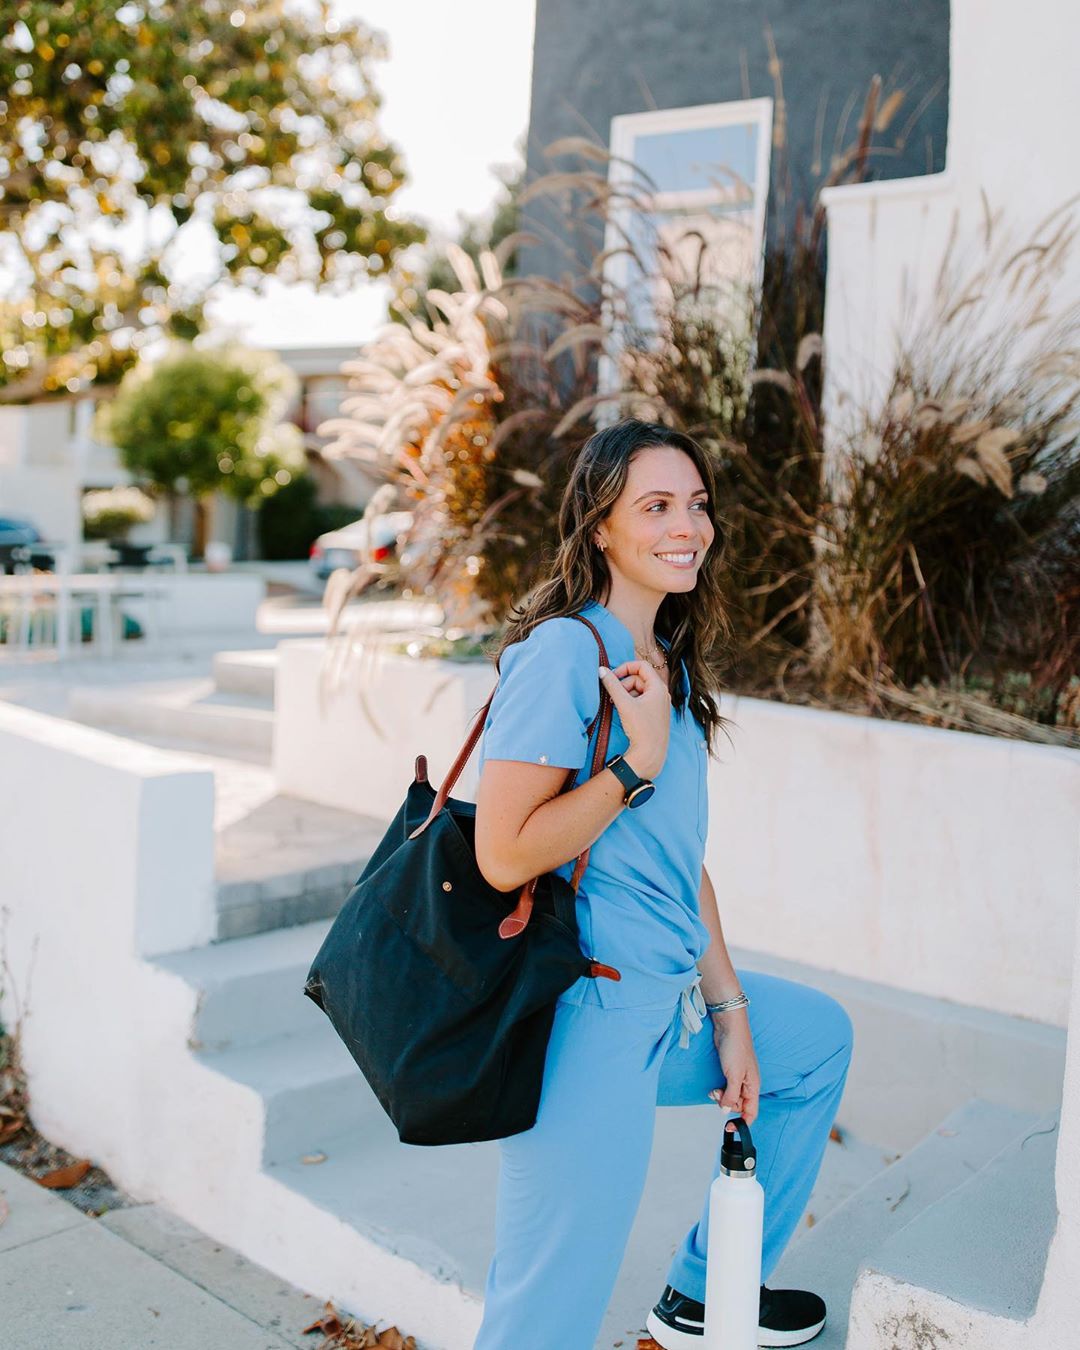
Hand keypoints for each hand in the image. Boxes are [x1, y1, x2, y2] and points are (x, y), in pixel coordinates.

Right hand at [598, 659, 669, 778]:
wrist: (650, 754)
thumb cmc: (641, 728)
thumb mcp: (624, 704)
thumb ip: (612, 685)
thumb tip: (601, 670)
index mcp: (658, 687)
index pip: (641, 666)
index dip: (625, 667)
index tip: (612, 676)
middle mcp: (661, 694)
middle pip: (638, 678)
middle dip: (622, 685)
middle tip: (611, 695)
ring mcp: (659, 704)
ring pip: (638, 690)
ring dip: (624, 694)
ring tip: (614, 704)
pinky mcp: (655, 714)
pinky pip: (641, 701)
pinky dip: (630, 702)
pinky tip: (622, 711)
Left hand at [707, 1010, 759, 1125]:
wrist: (728, 1028)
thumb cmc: (736, 1047)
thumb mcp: (734, 1076)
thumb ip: (731, 1096)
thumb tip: (727, 1112)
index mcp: (753, 1087)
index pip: (751, 1112)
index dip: (742, 1123)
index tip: (730, 1128)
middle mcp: (748, 1085)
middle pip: (739, 1106)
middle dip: (727, 1105)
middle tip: (718, 1095)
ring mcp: (739, 1078)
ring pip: (731, 1098)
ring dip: (721, 1098)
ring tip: (714, 1091)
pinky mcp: (730, 1072)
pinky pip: (725, 1089)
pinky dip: (719, 1091)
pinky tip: (714, 1088)